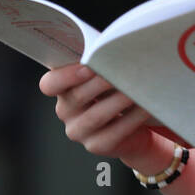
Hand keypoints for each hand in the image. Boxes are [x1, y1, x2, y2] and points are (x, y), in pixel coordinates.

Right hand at [39, 63, 171, 173]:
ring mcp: (79, 131)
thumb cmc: (116, 92)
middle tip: (120, 70)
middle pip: (76, 97)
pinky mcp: (96, 145)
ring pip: (95, 115)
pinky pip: (114, 132)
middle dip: (100, 82)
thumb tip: (114, 49)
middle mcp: (66, 111)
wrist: (133, 127)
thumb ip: (100, 64)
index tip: (88, 65)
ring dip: (118, 100)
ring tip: (135, 87)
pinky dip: (132, 118)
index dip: (65, 75)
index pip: (50, 84)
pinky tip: (144, 107)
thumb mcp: (104, 76)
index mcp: (63, 89)